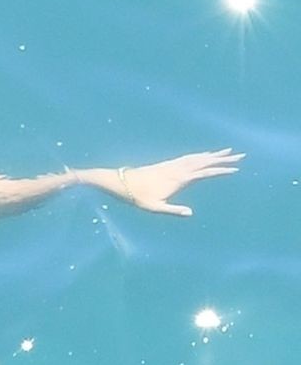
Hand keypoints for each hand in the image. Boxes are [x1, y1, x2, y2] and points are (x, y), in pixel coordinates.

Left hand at [109, 149, 242, 214]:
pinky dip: (200, 155)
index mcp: (178, 178)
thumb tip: (190, 213)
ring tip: (228, 151)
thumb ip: (172, 210)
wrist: (122, 182)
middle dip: (223, 158)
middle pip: (204, 161)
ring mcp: (172, 165)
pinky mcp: (167, 164)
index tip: (235, 169)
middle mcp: (177, 169)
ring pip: (197, 157)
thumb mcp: (154, 207)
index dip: (219, 170)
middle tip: (241, 155)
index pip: (203, 172)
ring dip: (213, 154)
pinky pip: (188, 157)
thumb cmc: (137, 197)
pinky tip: (204, 154)